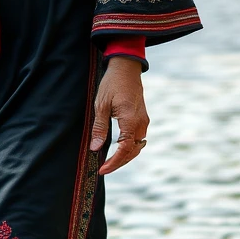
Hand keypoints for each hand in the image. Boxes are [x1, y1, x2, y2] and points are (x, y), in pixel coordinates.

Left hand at [90, 56, 148, 175]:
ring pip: (137, 147)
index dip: (113, 162)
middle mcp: (141, 124)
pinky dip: (129, 147)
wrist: (126, 68)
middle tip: (104, 169)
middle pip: (132, 152)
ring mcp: (144, 121)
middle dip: (119, 163)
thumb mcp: (101, 105)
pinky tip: (118, 149)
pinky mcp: (143, 118)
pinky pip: (138, 139)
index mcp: (131, 121)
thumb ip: (99, 128)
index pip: (124, 150)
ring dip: (125, 156)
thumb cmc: (112, 84)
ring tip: (110, 162)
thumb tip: (95, 148)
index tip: (102, 169)